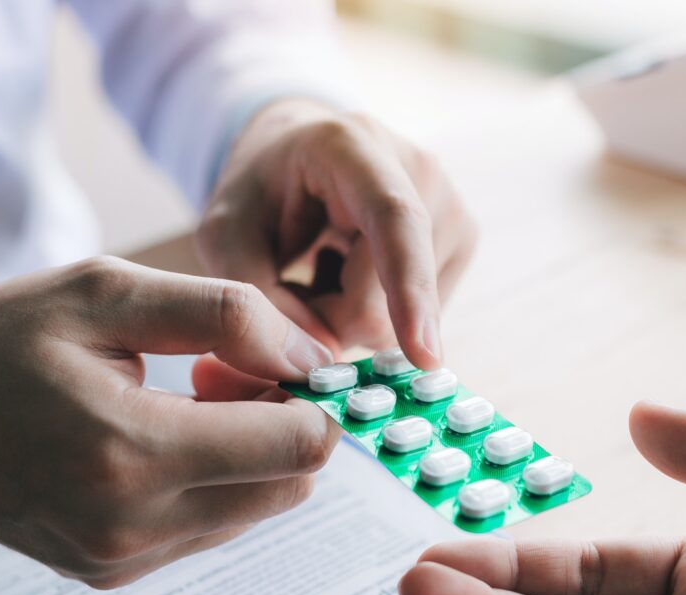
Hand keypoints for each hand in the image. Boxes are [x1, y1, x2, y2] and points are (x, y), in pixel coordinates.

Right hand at [0, 257, 341, 587]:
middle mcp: (133, 524)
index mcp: (132, 450)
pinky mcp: (113, 570)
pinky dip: (212, 480)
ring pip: (256, 509)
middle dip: (284, 423)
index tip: (292, 360)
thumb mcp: (108, 291)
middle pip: (289, 486)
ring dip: (249, 452)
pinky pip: (210, 526)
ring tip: (187, 397)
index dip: (316, 398)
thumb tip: (311, 356)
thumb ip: (226, 315)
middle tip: (229, 370)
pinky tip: (164, 434)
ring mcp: (123, 558)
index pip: (297, 449)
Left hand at [197, 98, 476, 369]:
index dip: (408, 289)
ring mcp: (450, 208)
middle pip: (386, 296)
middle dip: (328, 316)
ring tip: (324, 267)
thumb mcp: (225, 233)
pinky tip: (353, 273)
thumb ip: (257, 295)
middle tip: (294, 284)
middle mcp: (419, 170)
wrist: (299, 155)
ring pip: (402, 318)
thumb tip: (324, 355)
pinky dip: (375, 313)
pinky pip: (416, 317)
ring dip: (348, 315)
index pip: (395, 219)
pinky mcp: (460, 243)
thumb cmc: (260, 191)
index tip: (423, 355)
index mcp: (353, 148)